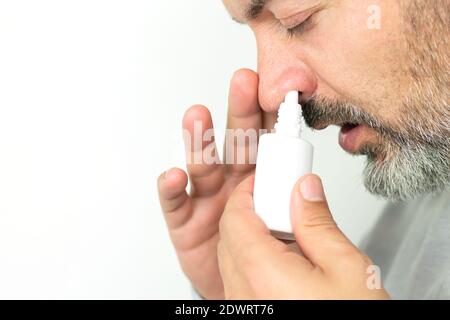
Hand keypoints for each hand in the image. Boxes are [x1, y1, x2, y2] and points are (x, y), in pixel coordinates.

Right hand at [157, 69, 276, 298]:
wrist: (238, 282)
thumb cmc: (263, 248)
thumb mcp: (287, 223)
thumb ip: (294, 201)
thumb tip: (308, 181)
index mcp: (261, 176)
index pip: (269, 139)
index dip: (273, 114)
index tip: (282, 90)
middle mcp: (233, 181)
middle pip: (236, 142)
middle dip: (240, 112)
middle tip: (244, 83)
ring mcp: (207, 199)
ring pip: (203, 165)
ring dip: (201, 141)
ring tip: (198, 117)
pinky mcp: (185, 222)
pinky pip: (176, 203)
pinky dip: (173, 188)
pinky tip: (175, 175)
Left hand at [218, 174, 389, 299]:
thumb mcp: (347, 268)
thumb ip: (318, 222)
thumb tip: (304, 190)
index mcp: (260, 273)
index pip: (235, 216)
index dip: (248, 191)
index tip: (267, 180)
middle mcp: (241, 293)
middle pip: (230, 235)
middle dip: (252, 211)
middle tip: (283, 204)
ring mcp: (242, 307)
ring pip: (233, 257)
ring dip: (254, 236)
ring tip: (292, 235)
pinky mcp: (248, 314)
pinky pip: (240, 279)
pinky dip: (256, 261)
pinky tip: (288, 263)